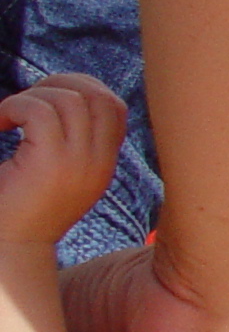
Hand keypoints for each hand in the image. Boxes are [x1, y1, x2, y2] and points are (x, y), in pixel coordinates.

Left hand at [0, 74, 125, 245]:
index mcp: (102, 165)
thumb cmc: (18, 211)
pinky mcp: (50, 164)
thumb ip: (70, 143)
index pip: (114, 108)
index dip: (83, 89)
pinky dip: (13, 107)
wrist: (6, 249)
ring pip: (69, 99)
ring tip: (7, 117)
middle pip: (99, 96)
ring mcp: (78, 164)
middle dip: (60, 83)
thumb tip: (64, 96)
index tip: (46, 100)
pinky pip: (40, 111)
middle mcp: (98, 163)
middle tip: (25, 101)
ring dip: (32, 96)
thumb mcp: (56, 174)